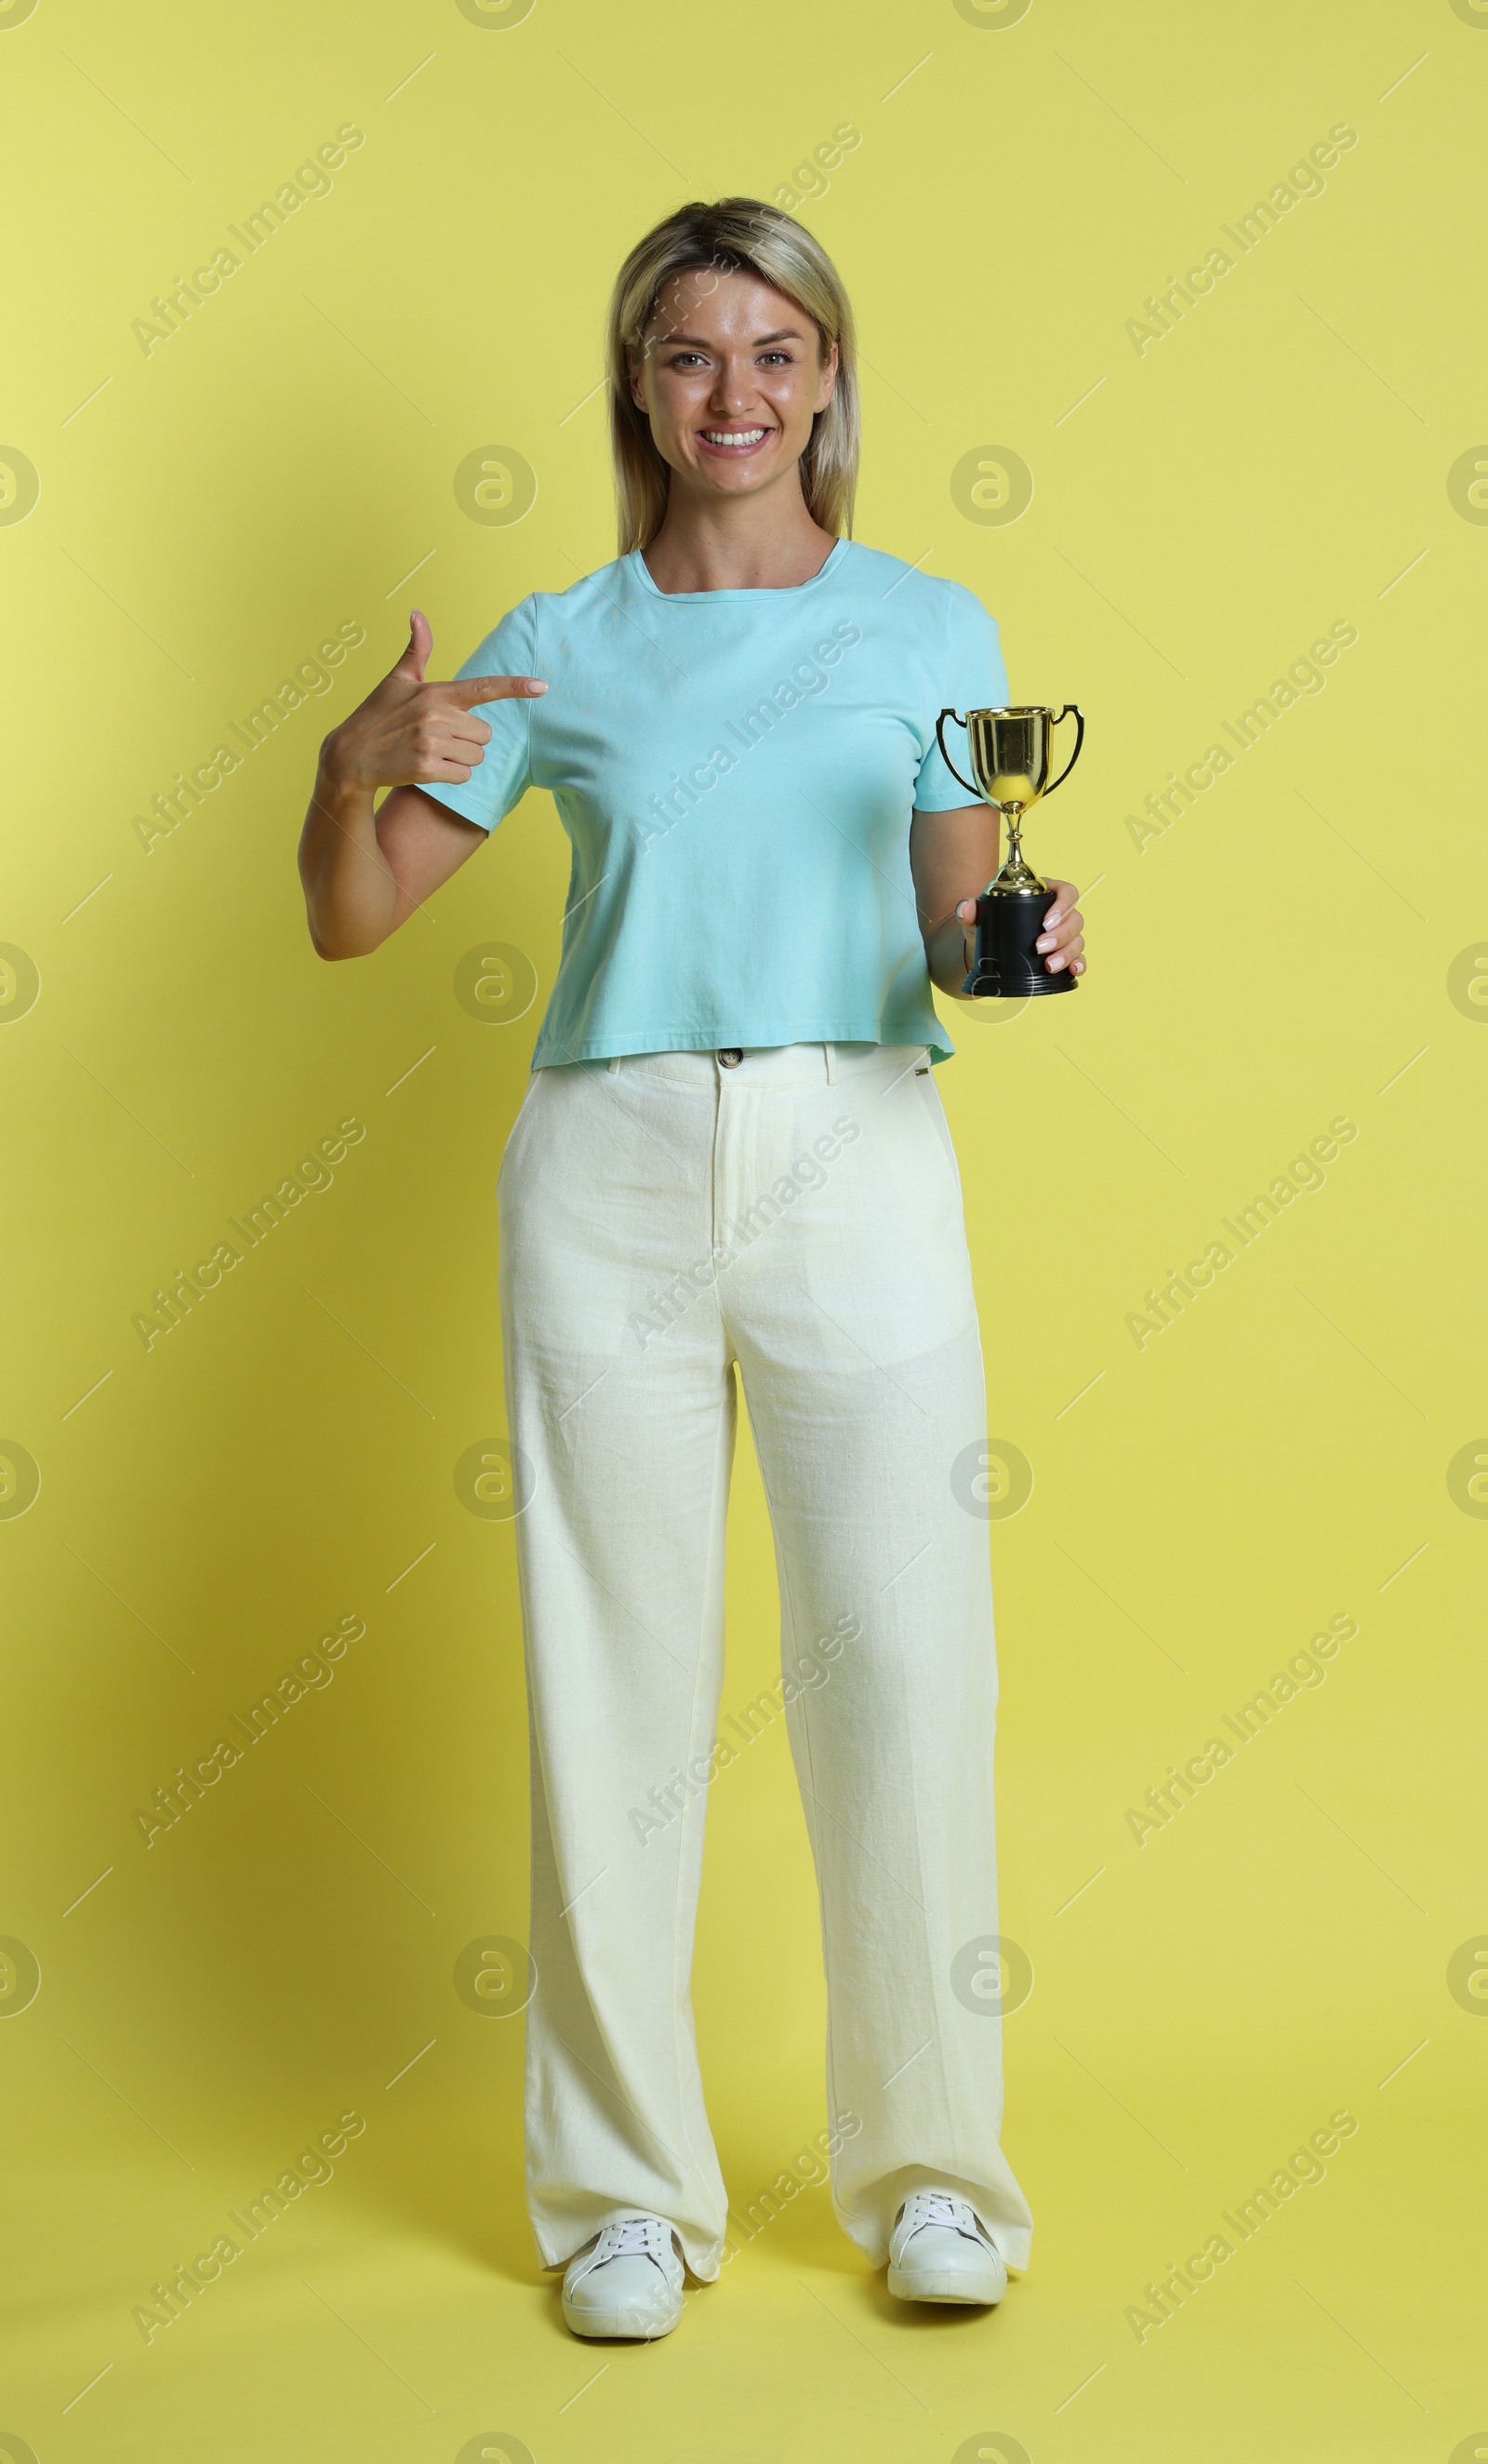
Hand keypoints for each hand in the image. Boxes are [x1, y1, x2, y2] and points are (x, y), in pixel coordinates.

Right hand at [320, 609, 545, 794]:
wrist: (350, 756)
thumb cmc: (376, 714)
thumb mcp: (396, 679)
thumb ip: (416, 649)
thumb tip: (417, 613)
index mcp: (435, 692)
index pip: (482, 687)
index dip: (515, 686)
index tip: (542, 686)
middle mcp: (436, 716)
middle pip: (485, 733)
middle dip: (469, 739)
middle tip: (439, 737)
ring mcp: (432, 743)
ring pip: (477, 756)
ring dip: (462, 759)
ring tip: (433, 752)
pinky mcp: (427, 769)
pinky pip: (464, 776)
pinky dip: (452, 776)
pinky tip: (430, 768)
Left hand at [952, 876, 1086, 976]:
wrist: (983, 951)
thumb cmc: (986, 926)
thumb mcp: (977, 917)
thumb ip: (969, 910)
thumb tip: (965, 907)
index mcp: (1045, 895)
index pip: (1066, 892)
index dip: (1063, 906)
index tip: (1046, 923)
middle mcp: (1059, 914)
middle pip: (1074, 919)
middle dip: (1061, 935)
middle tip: (1040, 948)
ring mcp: (1063, 936)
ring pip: (1077, 940)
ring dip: (1067, 953)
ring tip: (1049, 966)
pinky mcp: (1063, 955)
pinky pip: (1079, 958)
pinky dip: (1079, 964)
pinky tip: (1073, 971)